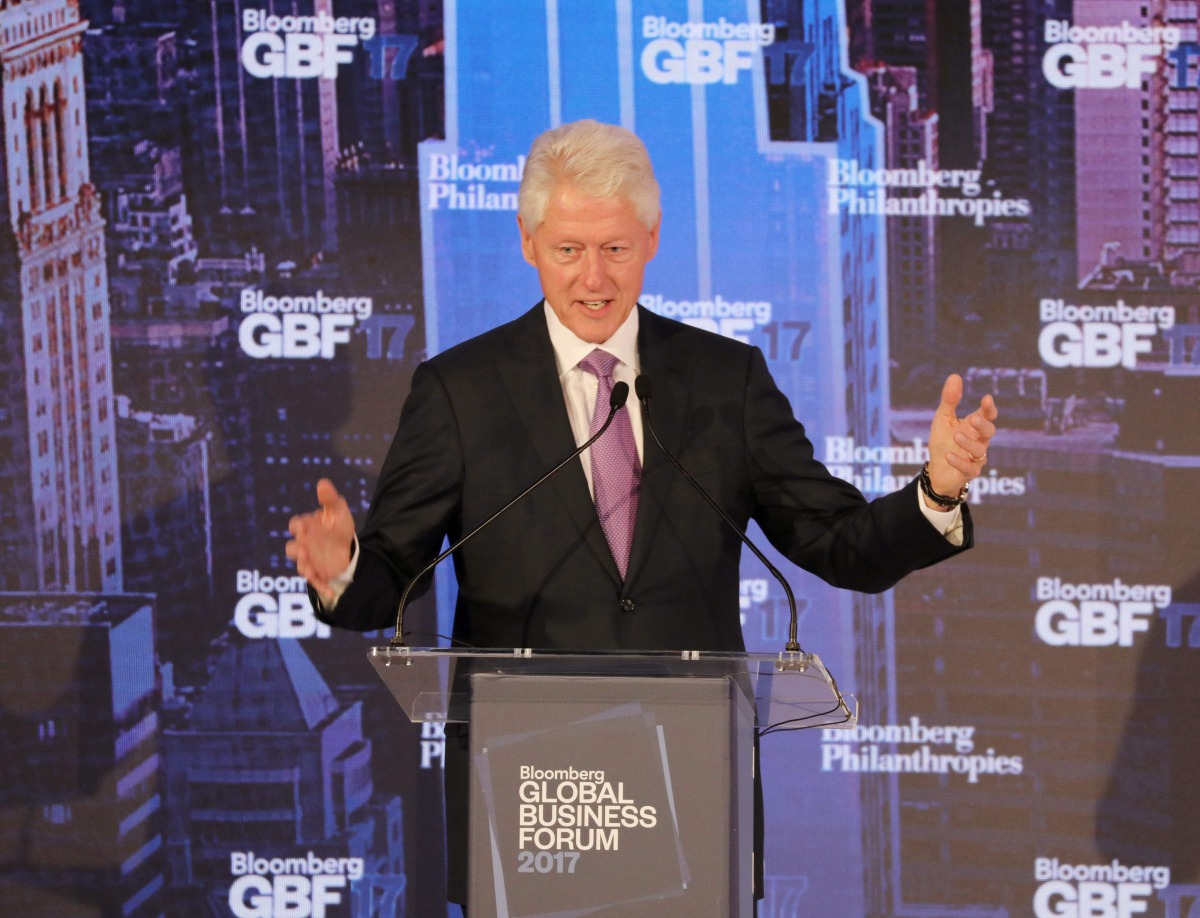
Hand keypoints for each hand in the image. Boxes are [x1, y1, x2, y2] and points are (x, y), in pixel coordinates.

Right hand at [285, 478, 355, 603]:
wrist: (346, 545)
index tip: (304, 527)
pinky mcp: (318, 573)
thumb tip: (322, 482)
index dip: (298, 526)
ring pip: (301, 566)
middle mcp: (304, 544)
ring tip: (311, 571)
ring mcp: (309, 560)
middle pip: (292, 548)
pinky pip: (317, 582)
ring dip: (304, 568)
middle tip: (304, 550)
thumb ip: (330, 499)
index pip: (296, 525)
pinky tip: (330, 592)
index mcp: (306, 527)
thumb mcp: (338, 511)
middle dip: (296, 550)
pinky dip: (322, 587)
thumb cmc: (337, 526)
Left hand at [924, 374, 997, 508]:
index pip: (988, 415)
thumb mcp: (943, 419)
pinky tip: (949, 456)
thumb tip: (955, 376)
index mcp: (974, 426)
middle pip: (989, 432)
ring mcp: (976, 458)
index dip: (989, 408)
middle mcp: (979, 441)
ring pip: (980, 450)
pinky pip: (969, 468)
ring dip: (969, 443)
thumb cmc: (943, 441)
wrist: (936, 469)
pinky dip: (960, 462)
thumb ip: (950, 400)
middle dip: (983, 425)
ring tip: (955, 435)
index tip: (986, 398)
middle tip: (973, 418)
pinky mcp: (969, 472)